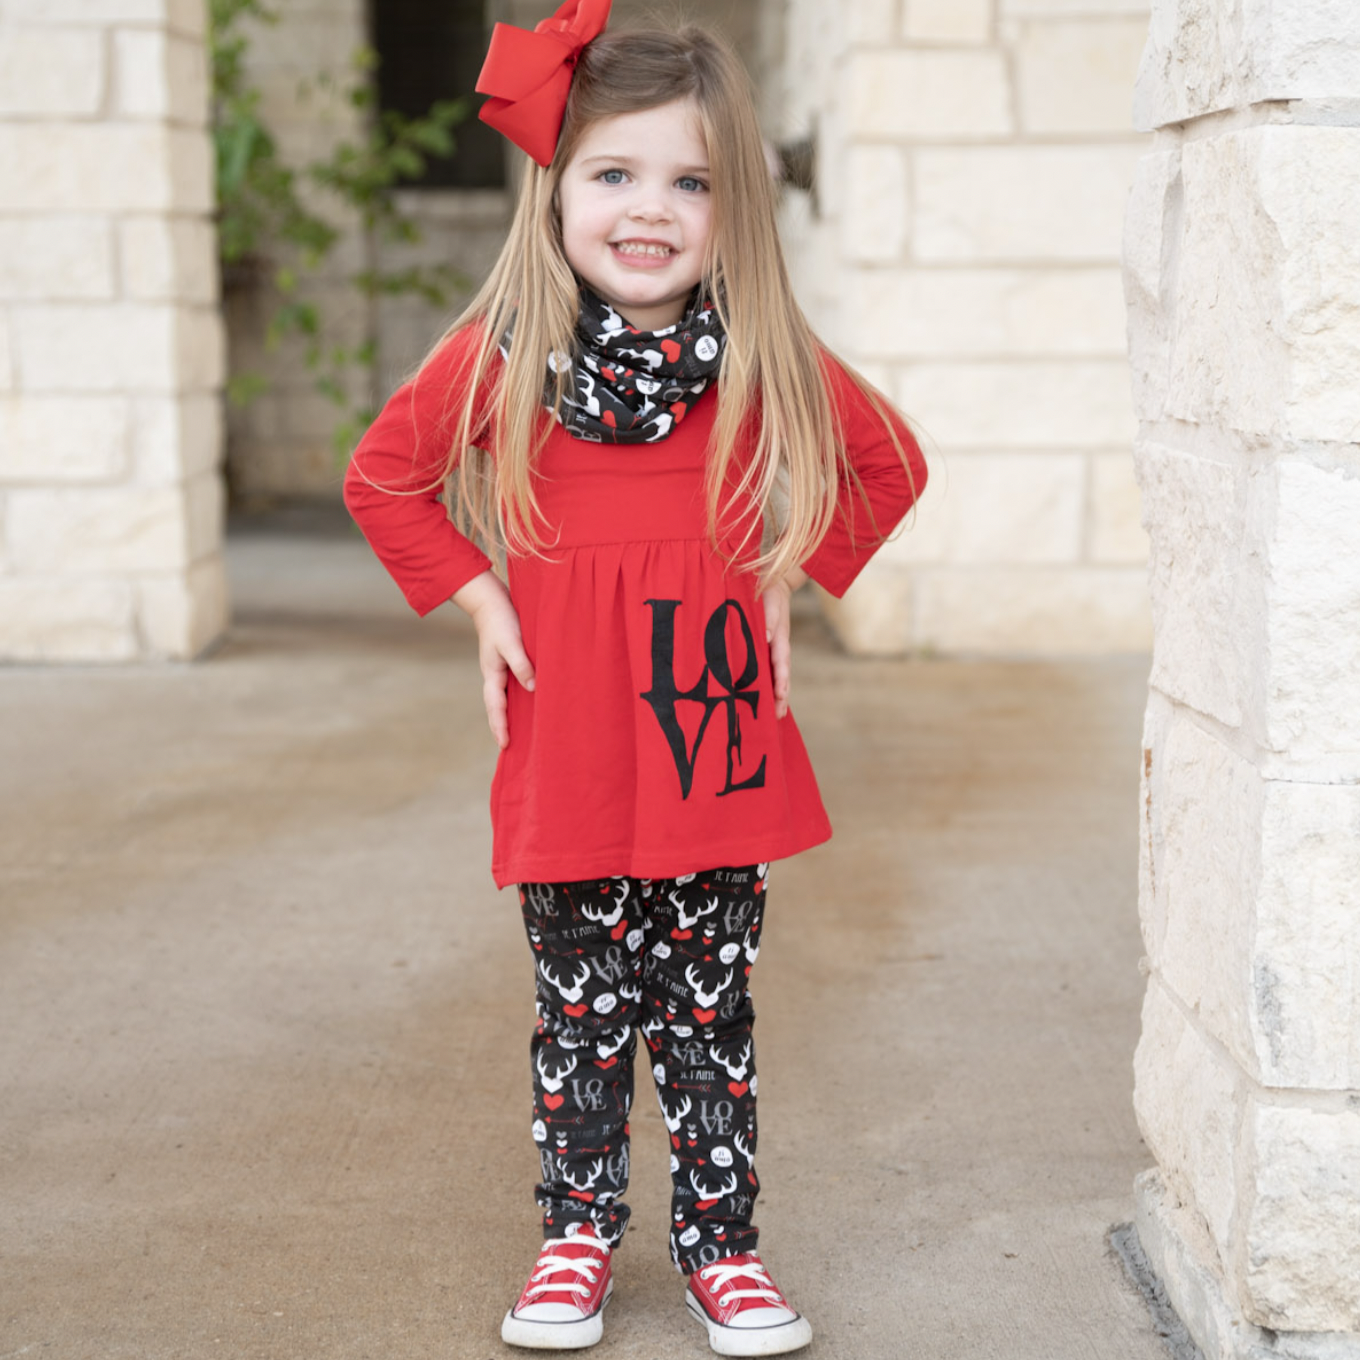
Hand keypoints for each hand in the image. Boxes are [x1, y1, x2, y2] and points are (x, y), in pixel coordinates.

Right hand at [452, 571, 534, 749]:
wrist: (491, 600)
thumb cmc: (502, 620)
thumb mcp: (512, 642)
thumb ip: (522, 664)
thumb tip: (533, 688)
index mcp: (492, 674)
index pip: (495, 707)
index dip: (500, 726)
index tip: (504, 745)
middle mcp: (495, 676)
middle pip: (497, 708)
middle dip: (501, 728)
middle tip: (509, 749)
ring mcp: (500, 670)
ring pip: (504, 699)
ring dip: (510, 716)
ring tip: (519, 733)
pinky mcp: (508, 662)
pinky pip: (511, 688)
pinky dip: (517, 700)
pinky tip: (528, 704)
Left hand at [762, 567, 807, 719]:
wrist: (773, 583)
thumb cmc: (769, 592)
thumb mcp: (768, 602)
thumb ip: (768, 618)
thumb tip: (766, 637)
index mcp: (779, 637)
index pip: (781, 662)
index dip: (780, 679)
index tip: (781, 696)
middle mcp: (778, 646)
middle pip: (782, 675)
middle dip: (781, 696)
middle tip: (778, 716)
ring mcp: (773, 648)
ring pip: (775, 675)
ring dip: (775, 694)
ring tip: (775, 715)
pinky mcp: (766, 648)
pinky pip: (767, 668)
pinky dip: (767, 683)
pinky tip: (763, 697)